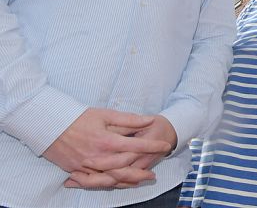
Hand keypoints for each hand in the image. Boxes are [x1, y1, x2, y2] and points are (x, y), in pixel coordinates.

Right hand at [60, 114, 175, 189]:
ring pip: (112, 178)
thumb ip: (129, 120)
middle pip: (126, 167)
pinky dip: (110, 184)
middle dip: (143, 169)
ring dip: (129, 181)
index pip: (136, 145)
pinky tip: (120, 184)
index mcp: (106, 140)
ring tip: (142, 179)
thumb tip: (149, 120)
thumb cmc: (78, 117)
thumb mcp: (105, 114)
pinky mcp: (77, 171)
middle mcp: (98, 156)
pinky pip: (96, 182)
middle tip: (155, 170)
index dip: (153, 146)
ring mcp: (86, 166)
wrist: (48, 125)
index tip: (165, 145)